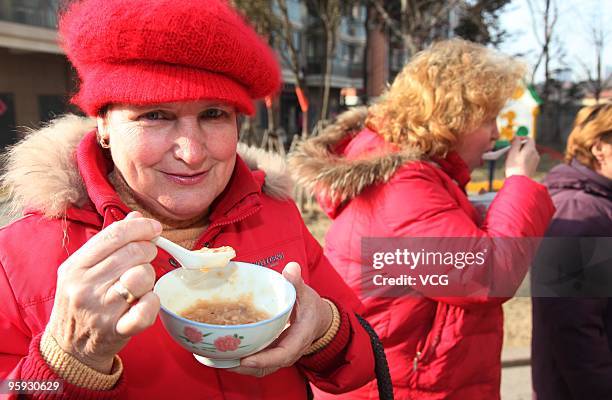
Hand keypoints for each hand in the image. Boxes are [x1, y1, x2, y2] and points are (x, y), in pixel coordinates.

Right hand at [46, 211, 161, 372]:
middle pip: (132, 253)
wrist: (69, 347)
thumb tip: (136, 216)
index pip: (114, 234)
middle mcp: (85, 286)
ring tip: (140, 282)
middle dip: (147, 250)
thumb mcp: (84, 268)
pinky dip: (153, 302)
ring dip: (149, 276)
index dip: (140, 227)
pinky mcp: (117, 330)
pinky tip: (147, 300)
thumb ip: (110, 241)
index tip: (153, 228)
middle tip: (146, 257)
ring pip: (142, 277)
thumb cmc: (81, 301)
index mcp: (75, 266)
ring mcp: (101, 310)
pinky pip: (146, 310)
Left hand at [229, 262, 332, 377]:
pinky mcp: (271, 353)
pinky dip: (240, 361)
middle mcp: (288, 352)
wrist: (317, 320)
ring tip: (216, 359)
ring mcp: (279, 355)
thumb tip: (291, 268)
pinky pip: (256, 362)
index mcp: (299, 339)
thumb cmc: (310, 307)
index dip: (264, 360)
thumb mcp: (305, 293)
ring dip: (238, 366)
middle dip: (244, 367)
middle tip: (222, 359)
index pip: (282, 355)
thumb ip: (296, 282)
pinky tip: (222, 354)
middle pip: (266, 367)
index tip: (246, 359)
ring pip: (258, 368)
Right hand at [505, 137, 539, 177]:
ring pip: (528, 153)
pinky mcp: (533, 167)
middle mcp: (535, 154)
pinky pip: (529, 159)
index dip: (521, 138)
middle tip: (511, 150)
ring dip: (521, 153)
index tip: (514, 140)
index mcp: (531, 149)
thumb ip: (516, 143)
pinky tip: (516, 164)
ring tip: (512, 158)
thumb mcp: (512, 152)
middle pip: (529, 146)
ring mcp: (535, 161)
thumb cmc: (514, 167)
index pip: (529, 138)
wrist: (519, 182)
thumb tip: (517, 137)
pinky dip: (523, 159)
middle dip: (520, 146)